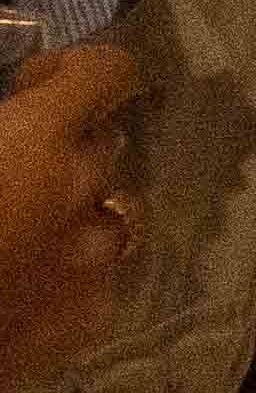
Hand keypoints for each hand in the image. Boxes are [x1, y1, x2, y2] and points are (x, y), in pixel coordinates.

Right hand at [0, 38, 144, 392]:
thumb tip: (4, 126)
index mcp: (37, 141)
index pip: (108, 74)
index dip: (73, 72)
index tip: (30, 88)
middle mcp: (82, 195)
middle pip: (104, 147)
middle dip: (63, 146)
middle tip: (7, 167)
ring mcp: (93, 262)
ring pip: (105, 216)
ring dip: (68, 213)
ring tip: (13, 231)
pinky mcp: (87, 320)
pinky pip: (92, 279)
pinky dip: (62, 274)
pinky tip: (14, 287)